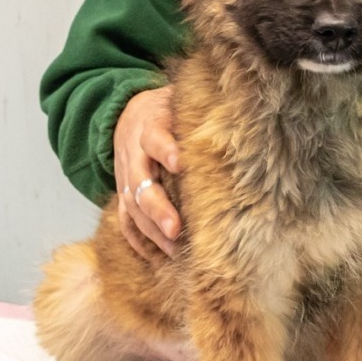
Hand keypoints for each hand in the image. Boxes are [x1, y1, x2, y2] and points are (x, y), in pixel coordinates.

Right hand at [113, 86, 181, 257]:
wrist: (127, 114)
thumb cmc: (166, 113)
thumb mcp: (176, 103)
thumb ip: (198, 115)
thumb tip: (239, 119)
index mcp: (149, 127)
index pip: (154, 138)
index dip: (165, 150)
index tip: (180, 163)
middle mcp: (134, 155)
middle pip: (139, 182)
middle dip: (157, 207)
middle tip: (175, 229)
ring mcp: (125, 176)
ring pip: (131, 206)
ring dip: (151, 230)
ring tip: (174, 249)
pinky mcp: (122, 193)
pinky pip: (124, 219)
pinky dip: (136, 239)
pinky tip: (156, 256)